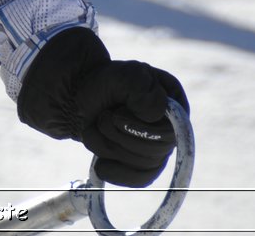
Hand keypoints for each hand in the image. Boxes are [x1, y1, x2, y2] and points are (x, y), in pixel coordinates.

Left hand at [16, 28, 187, 186]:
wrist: (81, 95)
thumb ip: (141, 90)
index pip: (170, 129)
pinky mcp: (142, 162)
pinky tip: (101, 164)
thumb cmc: (104, 82)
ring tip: (99, 125)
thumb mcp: (122, 76)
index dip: (139, 127)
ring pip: (143, 164)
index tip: (116, 112)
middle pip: (156, 151)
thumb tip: (156, 116)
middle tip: (103, 116)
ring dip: (112, 146)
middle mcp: (171, 126)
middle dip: (121, 135)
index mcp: (173, 101)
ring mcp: (158, 146)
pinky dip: (118, 172)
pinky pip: (139, 179)